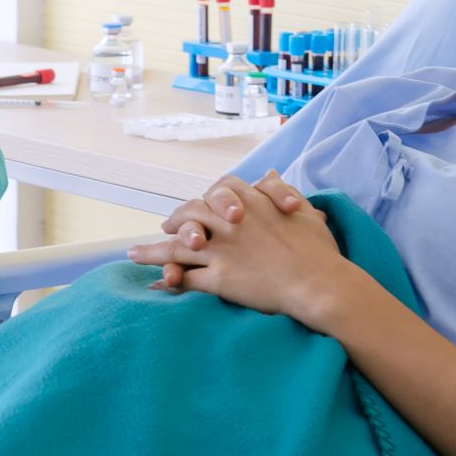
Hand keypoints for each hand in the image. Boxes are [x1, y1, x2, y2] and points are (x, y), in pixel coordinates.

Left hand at [125, 172, 348, 324]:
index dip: (207, 198)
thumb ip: (280, 189)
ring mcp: (221, 250)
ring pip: (178, 246)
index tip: (200, 205)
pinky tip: (158, 283)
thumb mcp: (302, 210)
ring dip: (154, 250)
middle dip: (176, 218)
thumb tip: (268, 172)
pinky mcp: (219, 278)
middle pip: (191, 212)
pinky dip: (169, 280)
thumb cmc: (317, 249)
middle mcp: (230, 222)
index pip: (219, 190)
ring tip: (135, 253)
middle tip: (166, 225)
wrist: (320, 283)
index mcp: (250, 202)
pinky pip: (186, 278)